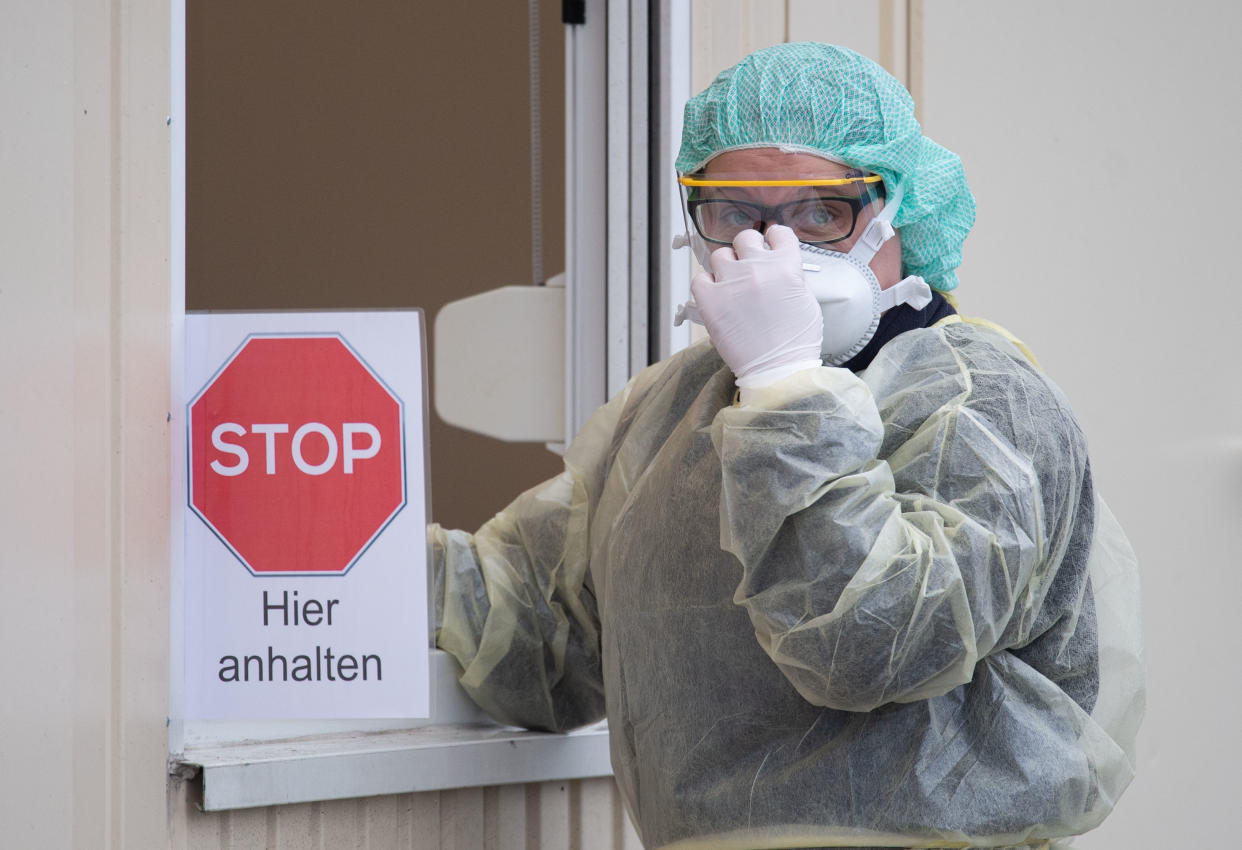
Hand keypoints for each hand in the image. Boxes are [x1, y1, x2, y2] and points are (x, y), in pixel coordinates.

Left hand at [690, 225, 823, 385]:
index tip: (770, 244)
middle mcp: (757, 268)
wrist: (777, 369)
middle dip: (748, 250)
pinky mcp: (710, 300)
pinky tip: (717, 296)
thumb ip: (792, 277)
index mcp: (786, 265)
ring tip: (732, 285)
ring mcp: (731, 282)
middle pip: (746, 238)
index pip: (778, 233)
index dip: (774, 239)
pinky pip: (700, 278)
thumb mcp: (807, 301)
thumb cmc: (795, 342)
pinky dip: (706, 285)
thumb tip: (780, 265)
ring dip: (727, 267)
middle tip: (750, 266)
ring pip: (721, 255)